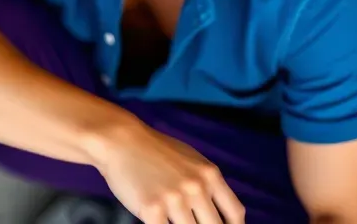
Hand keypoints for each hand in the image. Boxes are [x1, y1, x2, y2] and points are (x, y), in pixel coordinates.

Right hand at [84, 119, 245, 223]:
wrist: (120, 141)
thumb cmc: (155, 152)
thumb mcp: (191, 161)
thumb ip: (207, 184)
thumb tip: (222, 212)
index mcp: (210, 174)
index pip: (236, 214)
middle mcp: (196, 187)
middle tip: (193, 223)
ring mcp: (174, 199)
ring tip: (172, 220)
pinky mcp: (152, 209)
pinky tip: (158, 222)